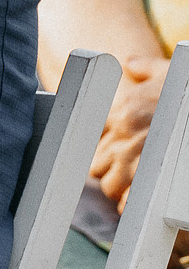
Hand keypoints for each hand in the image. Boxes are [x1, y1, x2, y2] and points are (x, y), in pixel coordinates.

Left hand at [93, 56, 169, 206]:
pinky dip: (131, 206)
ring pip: (108, 184)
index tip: (121, 151)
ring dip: (121, 188)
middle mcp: (122, 135)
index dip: (108, 147)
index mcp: (124, 112)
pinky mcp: (146, 180)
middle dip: (113, 170)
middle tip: (131, 172)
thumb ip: (148, 69)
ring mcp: (133, 158)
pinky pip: (125, 202)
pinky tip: (140, 203)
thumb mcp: (171, 74)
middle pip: (98, 163)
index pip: (97, 136)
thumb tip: (132, 62)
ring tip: (137, 187)